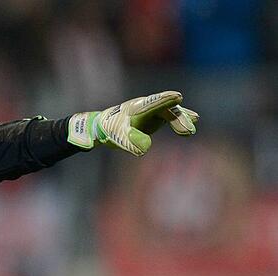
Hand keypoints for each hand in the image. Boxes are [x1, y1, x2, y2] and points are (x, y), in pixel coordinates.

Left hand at [68, 90, 198, 155]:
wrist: (108, 124)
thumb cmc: (112, 130)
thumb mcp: (119, 137)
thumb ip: (131, 142)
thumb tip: (144, 150)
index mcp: (135, 108)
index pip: (151, 104)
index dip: (164, 101)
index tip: (178, 97)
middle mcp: (147, 105)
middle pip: (165, 109)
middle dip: (177, 118)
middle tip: (188, 131)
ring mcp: (154, 109)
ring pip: (171, 112)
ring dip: (181, 120)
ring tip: (189, 131)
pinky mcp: (158, 115)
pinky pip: (172, 116)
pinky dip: (182, 118)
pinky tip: (195, 118)